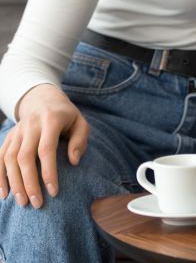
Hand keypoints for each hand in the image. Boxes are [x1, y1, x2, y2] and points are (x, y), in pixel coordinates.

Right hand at [0, 84, 89, 207]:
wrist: (44, 100)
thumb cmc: (66, 117)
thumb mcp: (80, 123)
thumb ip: (80, 140)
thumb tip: (74, 162)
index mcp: (51, 120)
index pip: (47, 149)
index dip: (48, 171)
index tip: (54, 191)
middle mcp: (31, 125)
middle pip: (25, 156)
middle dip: (29, 182)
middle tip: (36, 203)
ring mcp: (17, 131)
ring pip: (9, 159)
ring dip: (14, 183)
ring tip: (22, 203)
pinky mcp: (8, 137)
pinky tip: (4, 194)